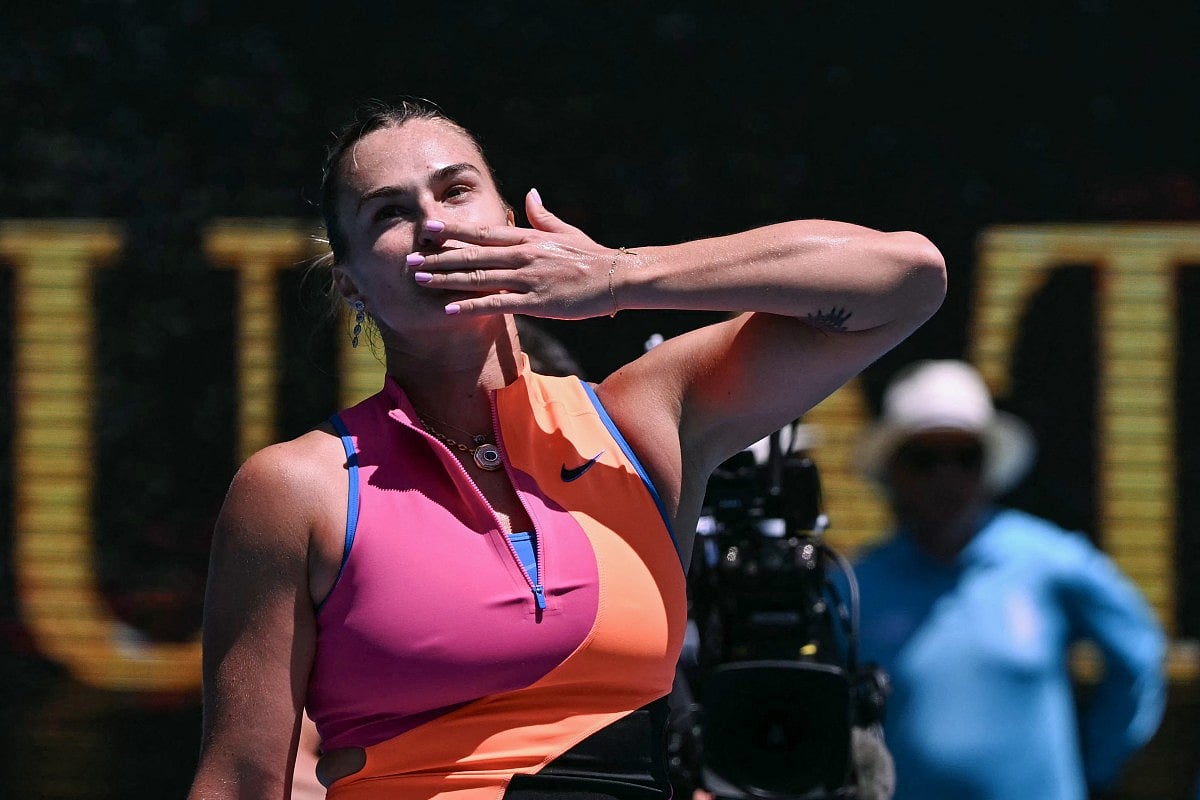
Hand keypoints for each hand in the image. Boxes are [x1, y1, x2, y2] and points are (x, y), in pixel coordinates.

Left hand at [409, 190, 620, 318]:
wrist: (617, 276)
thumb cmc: (593, 256)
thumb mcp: (566, 230)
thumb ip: (541, 215)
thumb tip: (529, 193)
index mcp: (527, 237)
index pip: (482, 232)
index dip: (452, 231)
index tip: (428, 228)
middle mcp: (522, 254)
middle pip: (471, 255)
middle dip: (438, 257)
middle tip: (409, 259)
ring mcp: (527, 277)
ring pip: (478, 277)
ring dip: (446, 279)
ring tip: (420, 280)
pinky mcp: (535, 301)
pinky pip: (496, 303)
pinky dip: (471, 305)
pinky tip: (450, 309)